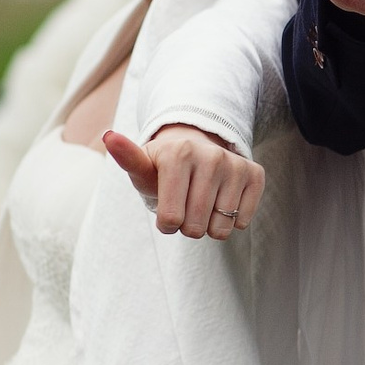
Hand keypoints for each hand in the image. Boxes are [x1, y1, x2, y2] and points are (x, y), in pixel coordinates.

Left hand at [102, 124, 263, 238]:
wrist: (197, 148)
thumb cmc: (163, 166)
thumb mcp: (143, 166)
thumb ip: (127, 157)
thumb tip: (109, 136)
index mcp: (178, 154)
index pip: (171, 219)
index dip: (167, 224)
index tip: (166, 210)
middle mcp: (211, 156)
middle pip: (195, 226)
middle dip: (187, 227)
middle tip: (185, 207)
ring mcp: (235, 165)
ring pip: (221, 227)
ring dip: (209, 226)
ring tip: (203, 205)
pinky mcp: (255, 174)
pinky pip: (242, 221)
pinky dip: (230, 221)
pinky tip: (222, 202)